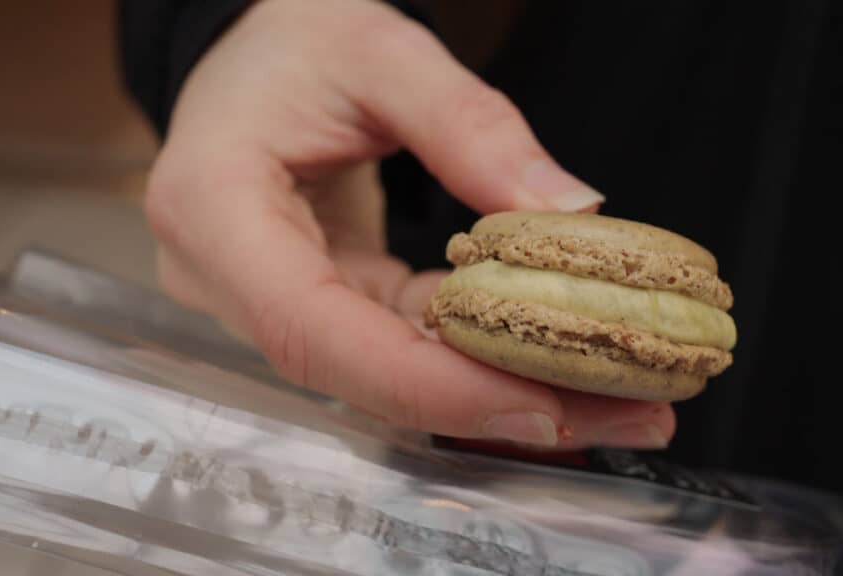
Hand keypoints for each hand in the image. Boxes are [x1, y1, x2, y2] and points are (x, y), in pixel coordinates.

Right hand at [144, 0, 674, 448]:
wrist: (254, 53)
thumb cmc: (292, 38)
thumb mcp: (380, 52)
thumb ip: (470, 125)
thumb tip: (568, 210)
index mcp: (215, 208)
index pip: (312, 330)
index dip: (425, 384)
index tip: (539, 407)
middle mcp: (228, 277)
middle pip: (362, 374)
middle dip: (493, 404)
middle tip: (626, 414)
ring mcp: (272, 298)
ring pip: (391, 375)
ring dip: (502, 390)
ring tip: (618, 396)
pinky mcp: (321, 300)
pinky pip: (403, 344)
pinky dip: (481, 356)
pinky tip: (560, 360)